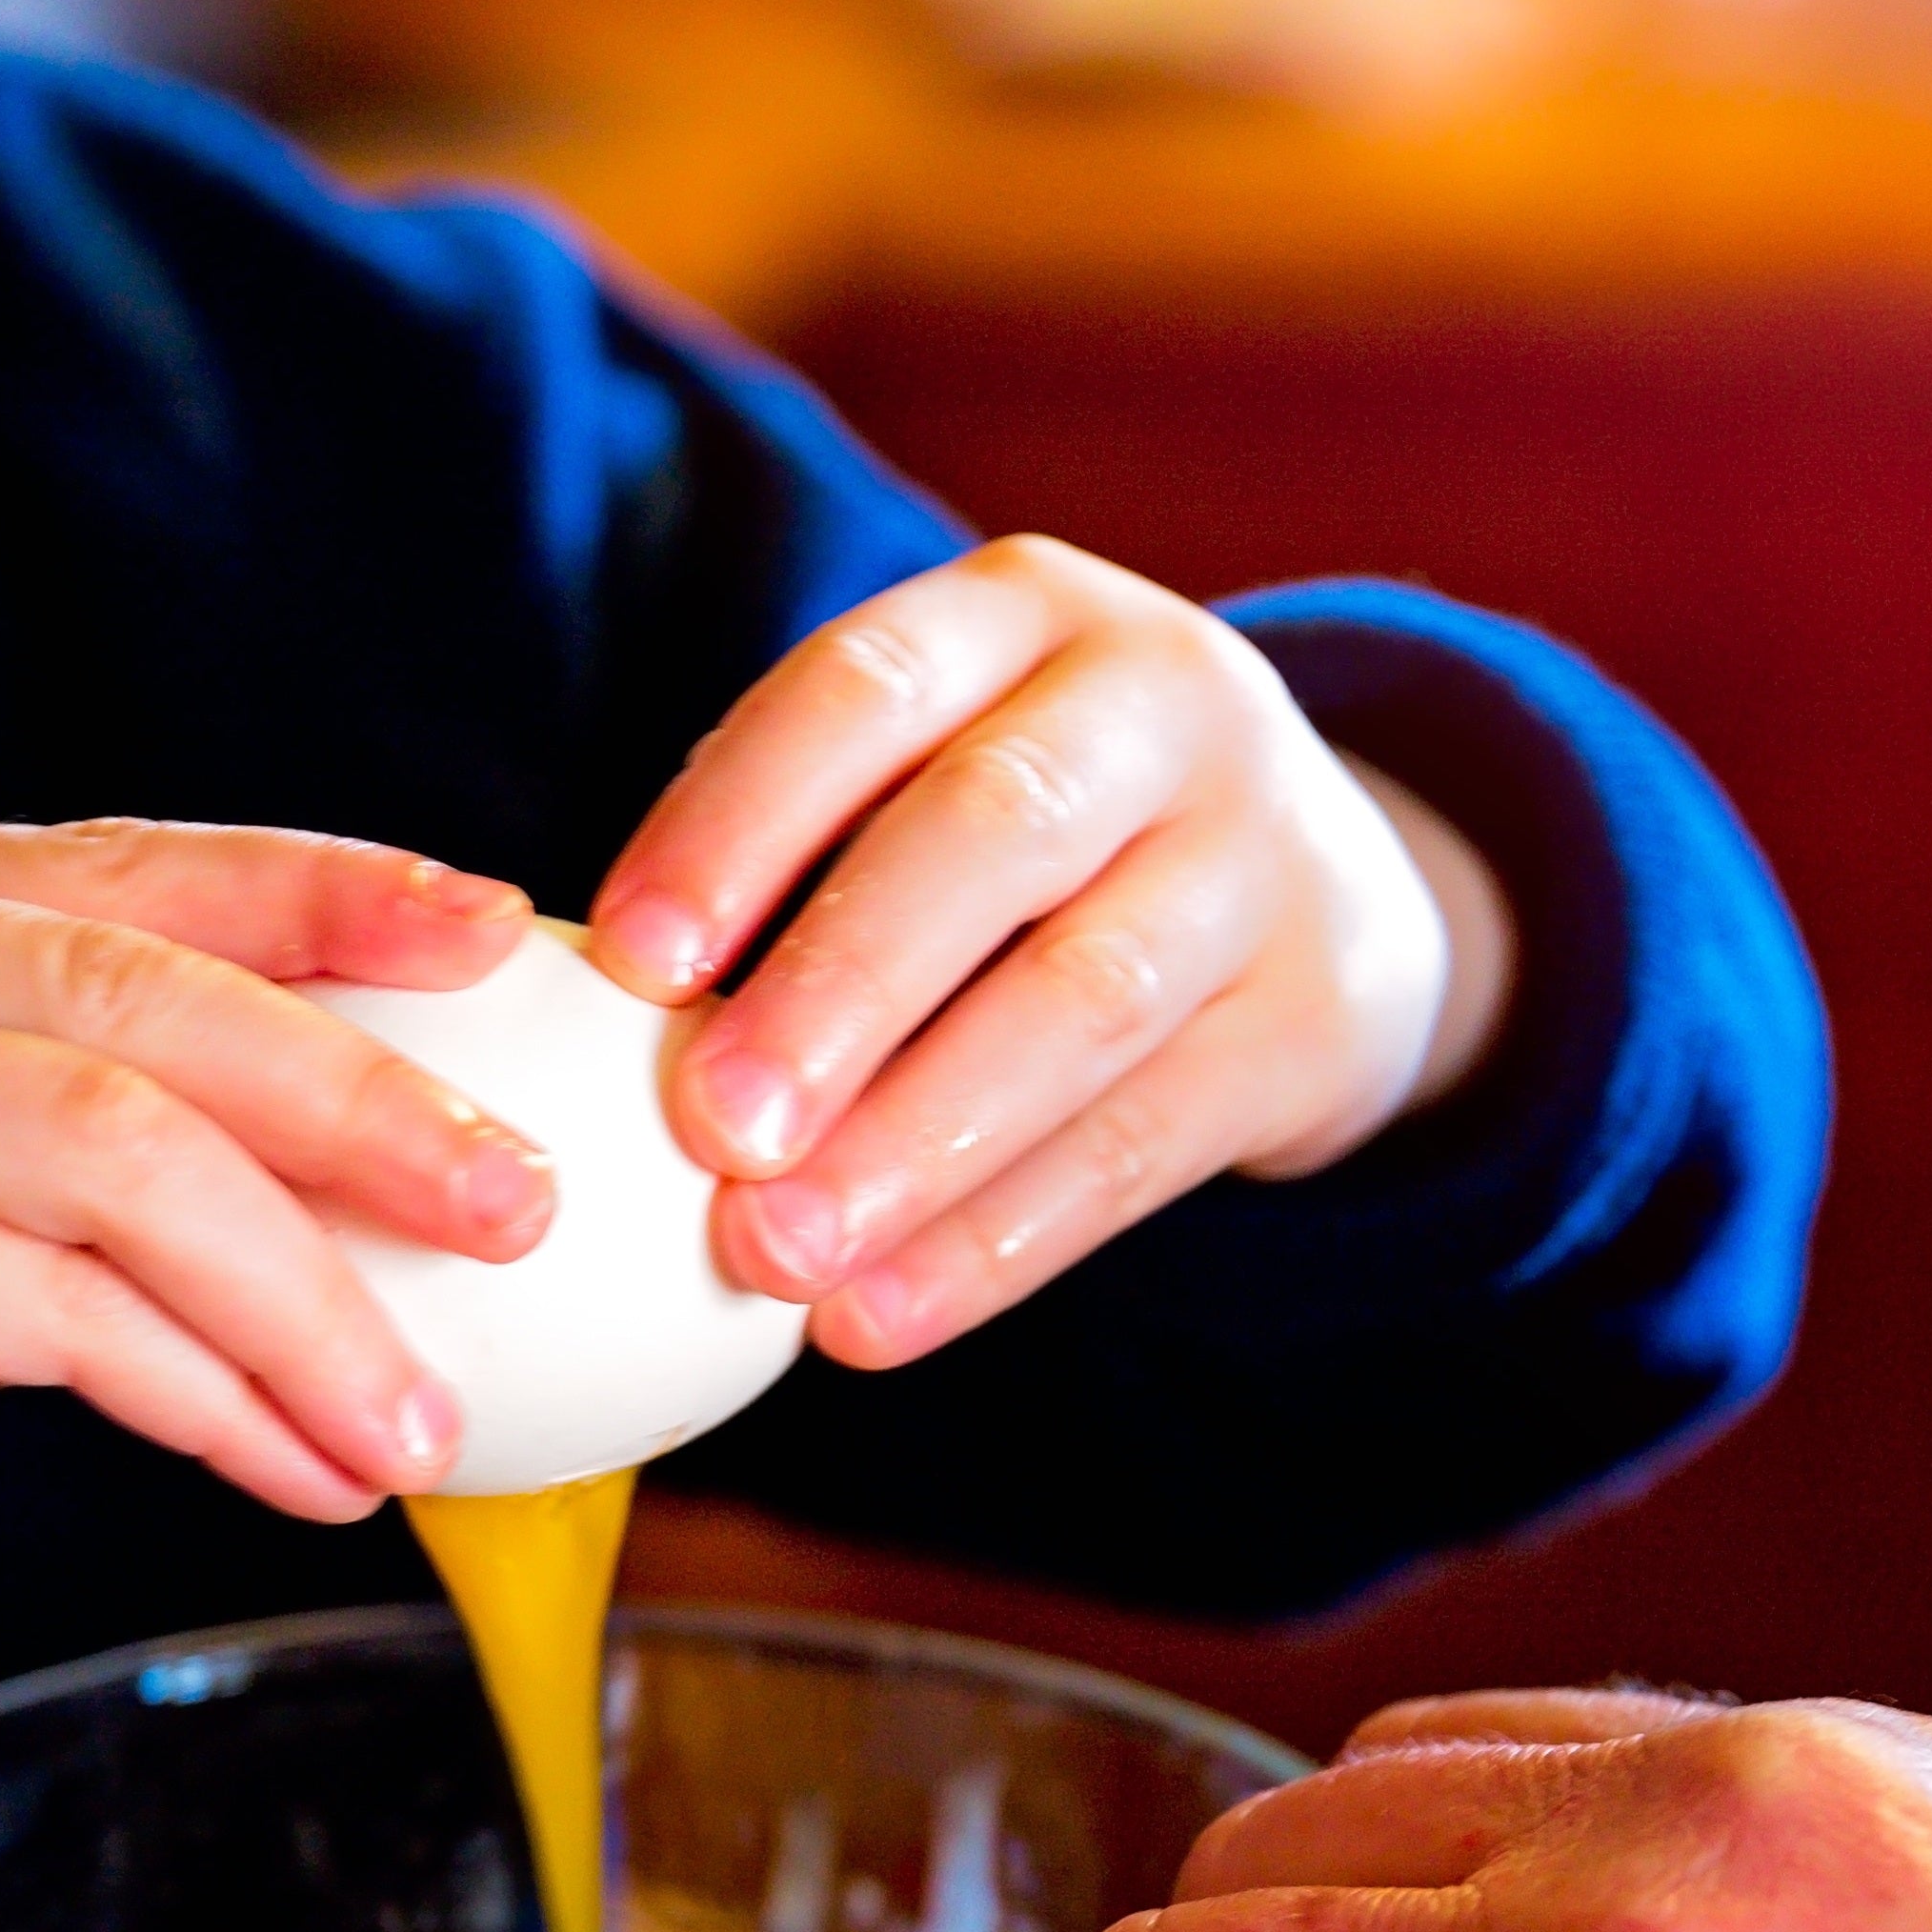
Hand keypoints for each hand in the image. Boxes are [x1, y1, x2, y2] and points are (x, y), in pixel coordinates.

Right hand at [0, 823, 547, 1703]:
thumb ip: (39, 1170)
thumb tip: (317, 1206)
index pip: (123, 864)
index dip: (327, 891)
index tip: (497, 938)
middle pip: (154, 991)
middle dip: (371, 1102)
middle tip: (528, 1202)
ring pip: (125, 1145)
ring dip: (309, 1293)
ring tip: (424, 1418)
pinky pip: (46, 1300)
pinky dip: (201, 1386)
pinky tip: (289, 1463)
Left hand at [592, 540, 1513, 1365]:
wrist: (1330, 884)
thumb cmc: (1034, 835)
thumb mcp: (938, 763)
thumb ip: (796, 854)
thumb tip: (601, 1027)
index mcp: (1020, 613)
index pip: (864, 687)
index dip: (738, 820)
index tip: (627, 963)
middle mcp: (1162, 701)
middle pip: (992, 831)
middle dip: (839, 988)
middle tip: (712, 1132)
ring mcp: (1262, 855)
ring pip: (1084, 999)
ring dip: (915, 1143)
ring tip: (777, 1258)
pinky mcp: (1315, 1018)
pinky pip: (1146, 1142)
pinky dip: (999, 1242)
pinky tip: (879, 1317)